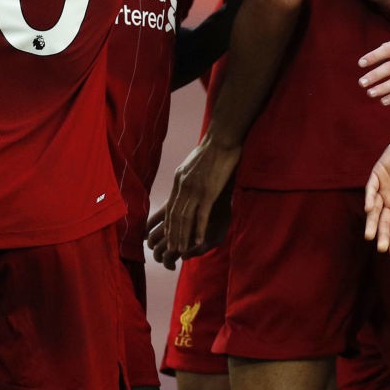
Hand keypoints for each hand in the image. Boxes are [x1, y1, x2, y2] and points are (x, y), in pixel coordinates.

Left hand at [158, 136, 240, 260]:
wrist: (222, 139)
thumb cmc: (211, 149)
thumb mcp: (192, 164)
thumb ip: (187, 177)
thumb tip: (186, 184)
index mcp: (179, 180)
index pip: (170, 207)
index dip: (168, 224)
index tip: (168, 236)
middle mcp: (183, 186)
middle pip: (175, 216)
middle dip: (173, 234)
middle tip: (172, 250)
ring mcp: (195, 190)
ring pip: (185, 218)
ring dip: (183, 236)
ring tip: (181, 250)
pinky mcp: (208, 192)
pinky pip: (201, 215)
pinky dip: (198, 230)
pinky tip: (198, 241)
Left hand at [365, 123, 389, 256]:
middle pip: (384, 222)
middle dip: (382, 235)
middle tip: (381, 248)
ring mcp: (384, 187)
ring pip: (374, 209)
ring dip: (372, 222)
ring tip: (370, 236)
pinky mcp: (378, 174)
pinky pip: (371, 188)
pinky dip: (369, 198)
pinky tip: (369, 209)